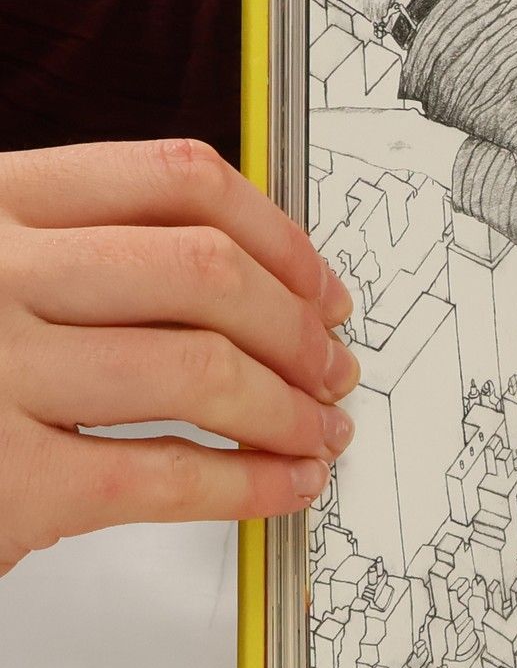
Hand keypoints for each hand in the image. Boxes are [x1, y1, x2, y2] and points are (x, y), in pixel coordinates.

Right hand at [0, 139, 359, 577]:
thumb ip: (84, 253)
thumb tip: (256, 281)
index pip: (176, 180)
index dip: (280, 236)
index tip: (323, 286)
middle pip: (205, 274)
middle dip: (298, 329)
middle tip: (334, 369)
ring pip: (198, 370)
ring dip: (289, 408)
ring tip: (319, 432)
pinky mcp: (3, 481)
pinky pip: (160, 476)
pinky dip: (246, 485)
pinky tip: (282, 487)